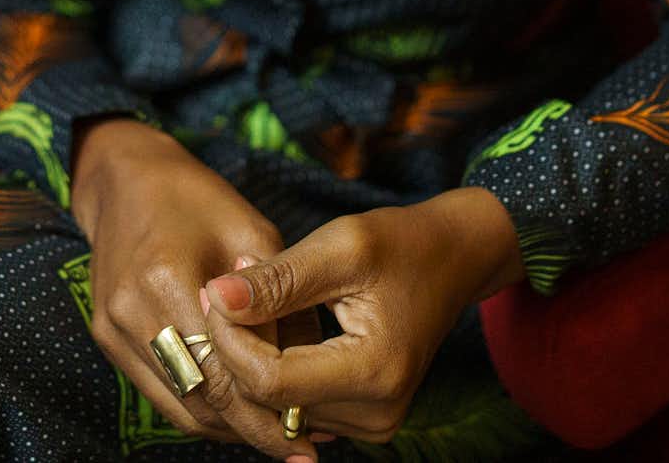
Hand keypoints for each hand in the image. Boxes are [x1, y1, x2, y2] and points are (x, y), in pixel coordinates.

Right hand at [69, 119, 305, 452]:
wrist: (126, 178)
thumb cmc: (199, 199)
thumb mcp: (253, 235)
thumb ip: (277, 303)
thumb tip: (310, 371)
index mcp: (167, 279)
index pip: (223, 374)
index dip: (267, 412)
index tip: (307, 435)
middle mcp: (132, 313)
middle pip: (200, 401)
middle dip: (252, 431)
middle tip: (300, 447)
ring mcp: (113, 328)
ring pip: (179, 408)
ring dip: (228, 429)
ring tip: (276, 436)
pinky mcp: (108, 337)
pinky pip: (161, 392)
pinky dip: (201, 410)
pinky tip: (237, 414)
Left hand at [199, 186, 525, 447]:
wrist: (452, 259)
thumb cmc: (400, 244)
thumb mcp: (340, 246)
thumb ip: (277, 279)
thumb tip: (216, 297)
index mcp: (374, 372)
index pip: (269, 381)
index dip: (229, 339)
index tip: (215, 290)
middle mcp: (378, 412)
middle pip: (270, 399)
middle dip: (238, 346)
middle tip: (228, 289)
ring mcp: (375, 424)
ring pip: (278, 406)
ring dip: (255, 357)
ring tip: (257, 303)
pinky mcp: (367, 420)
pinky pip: (298, 406)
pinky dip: (277, 370)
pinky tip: (279, 330)